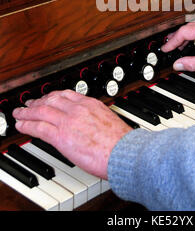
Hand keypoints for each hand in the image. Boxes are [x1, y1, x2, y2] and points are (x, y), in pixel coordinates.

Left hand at [12, 90, 131, 179]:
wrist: (122, 151)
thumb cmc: (120, 142)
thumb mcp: (109, 121)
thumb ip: (96, 119)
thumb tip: (92, 125)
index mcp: (91, 103)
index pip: (67, 94)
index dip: (54, 95)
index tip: (49, 98)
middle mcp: (78, 108)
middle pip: (52, 99)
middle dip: (39, 101)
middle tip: (31, 103)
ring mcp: (68, 121)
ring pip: (42, 111)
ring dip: (27, 112)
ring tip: (20, 113)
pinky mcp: (61, 135)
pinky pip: (39, 127)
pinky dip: (27, 125)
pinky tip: (21, 126)